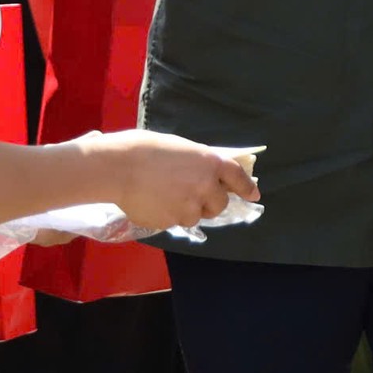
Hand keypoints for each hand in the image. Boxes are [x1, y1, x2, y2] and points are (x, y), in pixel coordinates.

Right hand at [77, 129, 259, 232]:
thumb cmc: (147, 149)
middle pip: (220, 205)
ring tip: (166, 196)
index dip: (247, 188)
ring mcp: (188, 207)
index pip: (238, 178)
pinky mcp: (169, 222)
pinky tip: (152, 202)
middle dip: (211, 203)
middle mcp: (206, 186)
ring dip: (187, 210)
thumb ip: (200, 164)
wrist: (118, 167)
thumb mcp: (183, 149)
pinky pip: (173, 222)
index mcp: (211, 163)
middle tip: (194, 195)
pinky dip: (167, 216)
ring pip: (196, 217)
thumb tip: (209, 175)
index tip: (254, 196)